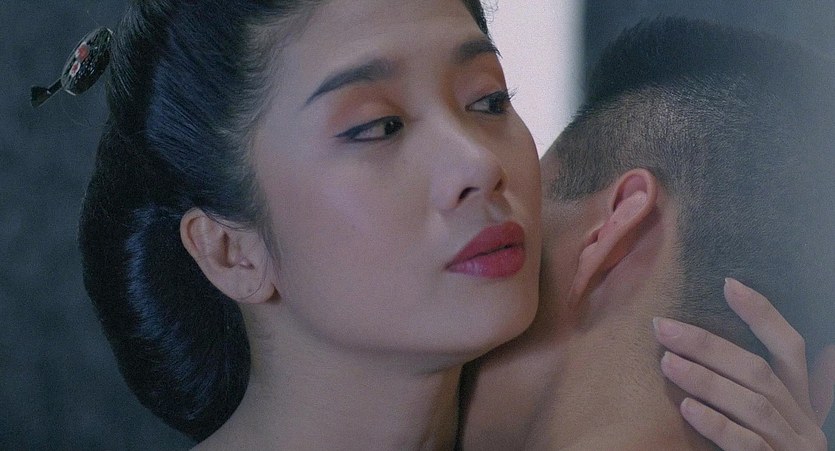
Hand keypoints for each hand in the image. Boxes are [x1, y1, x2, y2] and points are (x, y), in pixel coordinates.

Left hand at [653, 278, 832, 450]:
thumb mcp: (773, 424)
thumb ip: (764, 392)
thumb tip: (749, 355)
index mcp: (800, 404)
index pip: (790, 348)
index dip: (763, 315)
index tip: (729, 283)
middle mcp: (803, 422)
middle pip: (759, 370)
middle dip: (709, 345)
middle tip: (661, 327)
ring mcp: (795, 448)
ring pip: (754, 403)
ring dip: (707, 379)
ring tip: (666, 362)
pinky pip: (749, 445)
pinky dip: (719, 425)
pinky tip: (688, 409)